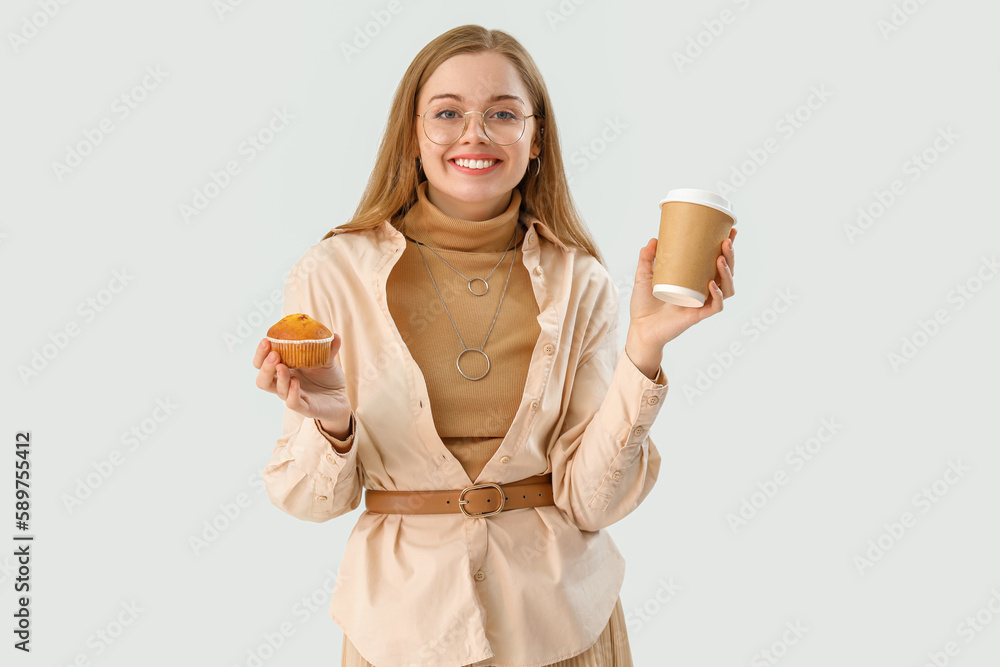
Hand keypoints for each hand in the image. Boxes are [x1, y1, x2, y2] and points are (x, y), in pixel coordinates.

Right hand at [252, 335, 352, 426]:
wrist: (341, 398)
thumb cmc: (328, 378)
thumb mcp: (327, 360)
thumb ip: (329, 348)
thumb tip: (334, 335)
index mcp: (285, 370)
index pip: (262, 363)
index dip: (261, 354)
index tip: (266, 340)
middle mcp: (285, 384)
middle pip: (263, 380)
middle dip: (265, 367)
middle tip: (274, 355)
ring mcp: (293, 396)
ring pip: (277, 390)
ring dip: (279, 377)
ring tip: (282, 366)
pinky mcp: (305, 408)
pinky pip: (293, 402)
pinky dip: (292, 392)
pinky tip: (296, 382)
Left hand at [628, 227, 737, 349]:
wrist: (639, 328)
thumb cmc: (644, 304)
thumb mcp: (643, 276)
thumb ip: (647, 258)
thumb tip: (654, 239)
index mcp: (694, 279)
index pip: (716, 261)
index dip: (726, 248)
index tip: (730, 230)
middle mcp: (702, 291)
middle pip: (726, 273)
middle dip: (730, 257)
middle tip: (725, 242)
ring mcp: (701, 303)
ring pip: (726, 288)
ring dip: (727, 273)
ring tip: (720, 259)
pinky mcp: (697, 316)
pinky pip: (715, 306)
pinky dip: (717, 295)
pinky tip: (711, 284)